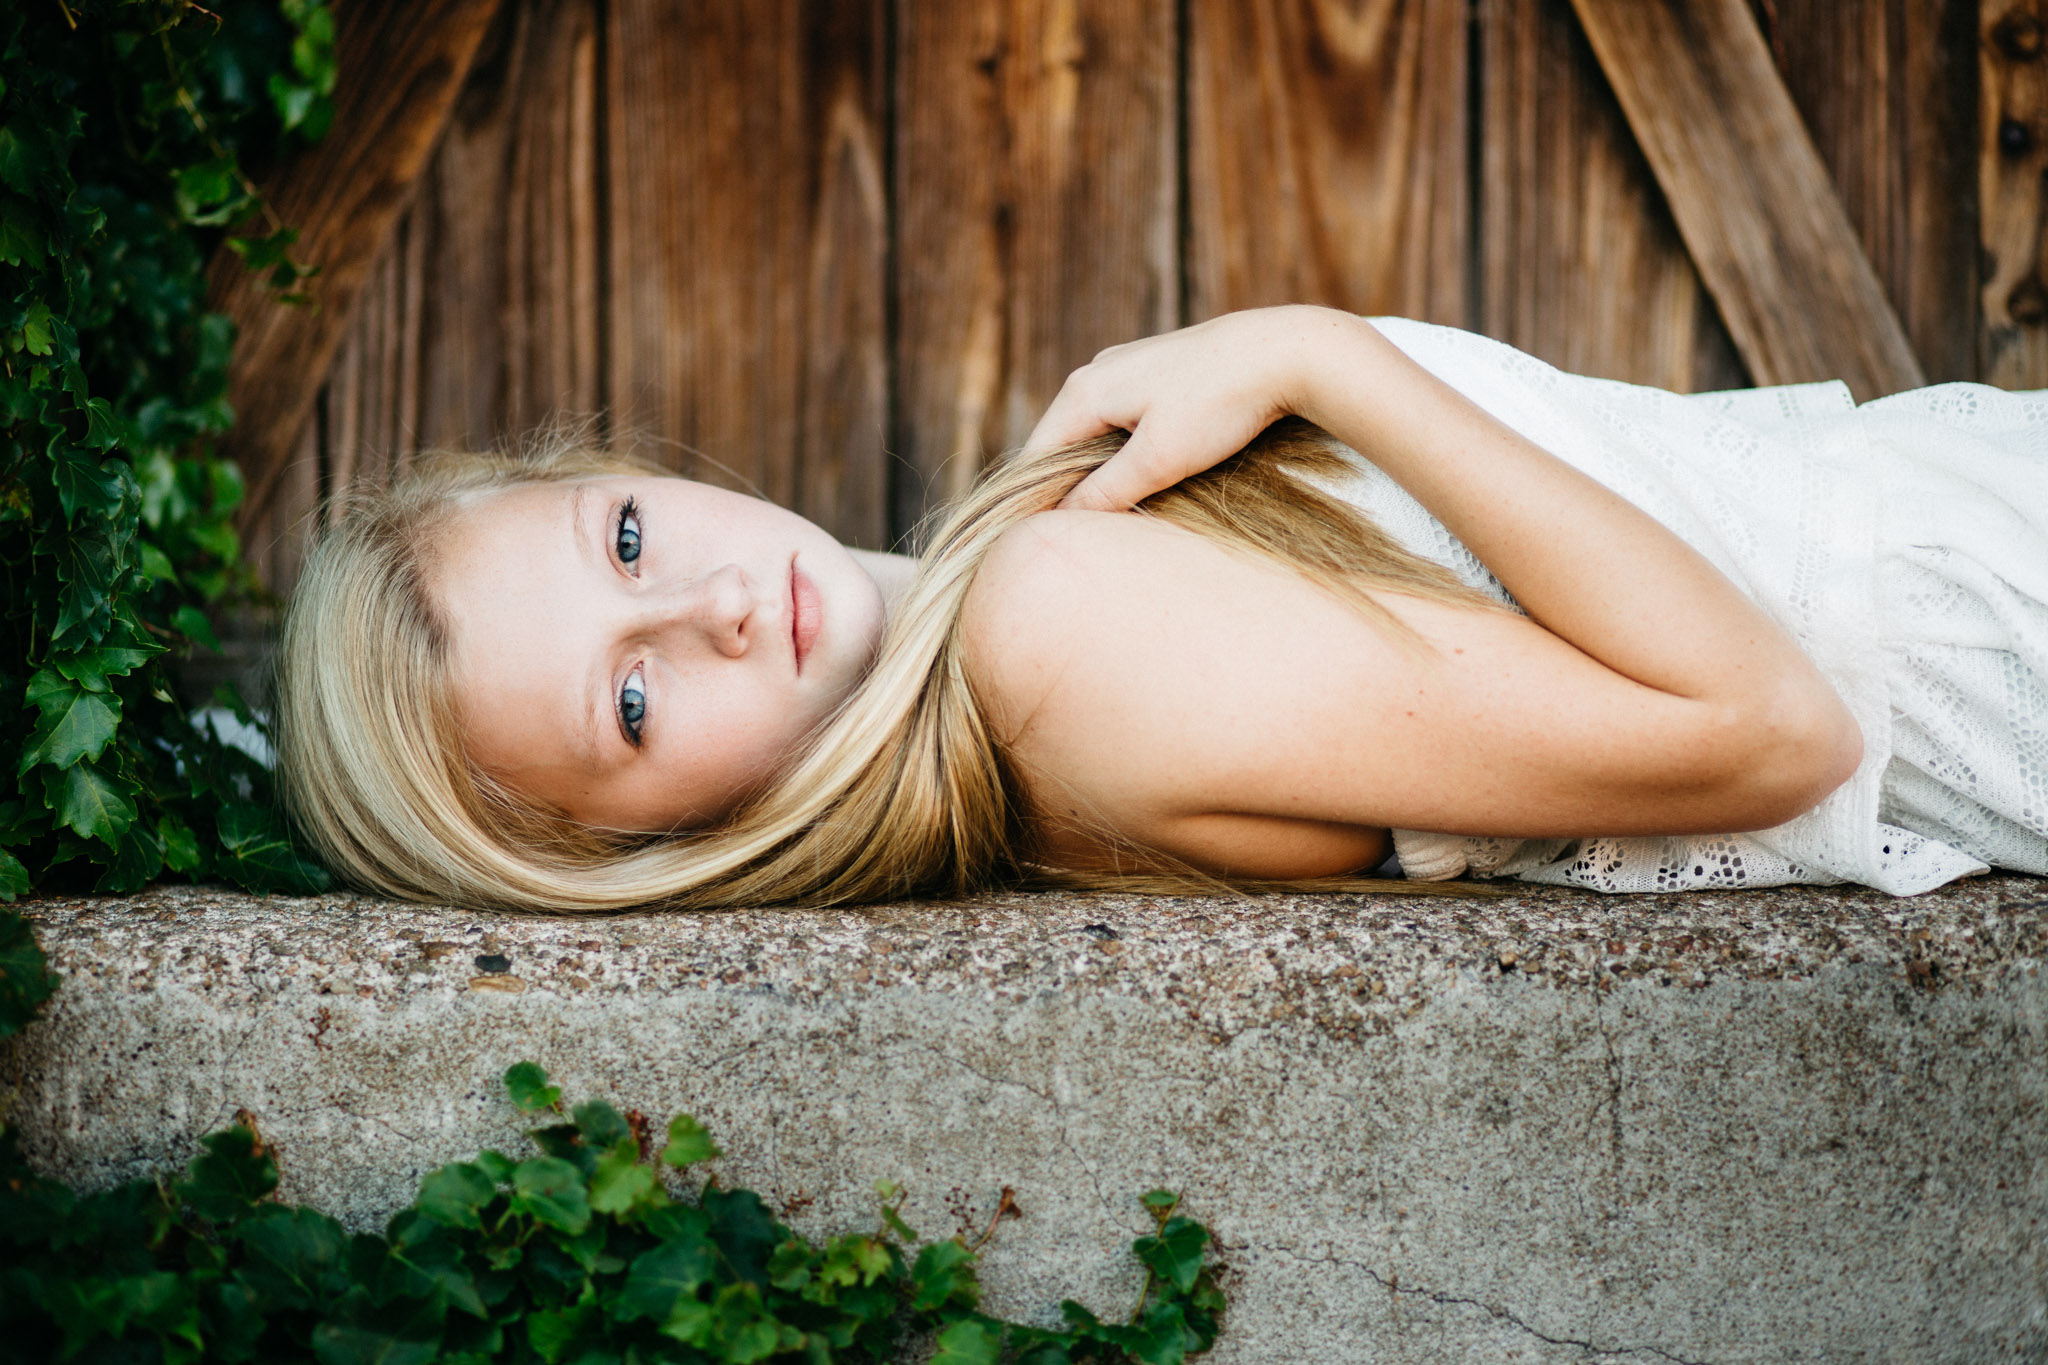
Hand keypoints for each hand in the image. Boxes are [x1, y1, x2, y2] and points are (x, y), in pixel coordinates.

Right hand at [1026, 306, 1352, 511]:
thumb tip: (1061, 519)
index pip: (1035, 459)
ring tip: (1111, 511)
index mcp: (1083, 392)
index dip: (1037, 504)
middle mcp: (1095, 373)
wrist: (1284, 353)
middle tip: (1077, 537)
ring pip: (1094, 433)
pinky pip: (1121, 420)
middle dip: (1066, 489)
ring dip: (1098, 471)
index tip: (1045, 544)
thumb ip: (1105, 491)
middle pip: (1060, 445)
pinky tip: (1146, 473)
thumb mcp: (1159, 460)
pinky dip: (1124, 451)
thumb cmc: (1219, 405)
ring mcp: (1125, 368)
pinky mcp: (1156, 371)